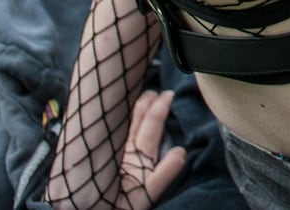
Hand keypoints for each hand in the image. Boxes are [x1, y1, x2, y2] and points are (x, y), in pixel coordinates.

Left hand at [112, 90, 186, 209]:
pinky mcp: (107, 162)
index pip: (151, 125)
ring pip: (125, 127)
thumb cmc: (120, 205)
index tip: (168, 94)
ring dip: (135, 111)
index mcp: (137, 156)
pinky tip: (123, 123)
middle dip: (145, 104)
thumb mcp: (147, 193)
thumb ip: (165, 173)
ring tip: (141, 98)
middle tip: (154, 90)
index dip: (160, 108)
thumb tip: (181, 151)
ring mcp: (116, 156)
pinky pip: (118, 138)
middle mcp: (125, 152)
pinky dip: (122, 126)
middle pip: (136, 121)